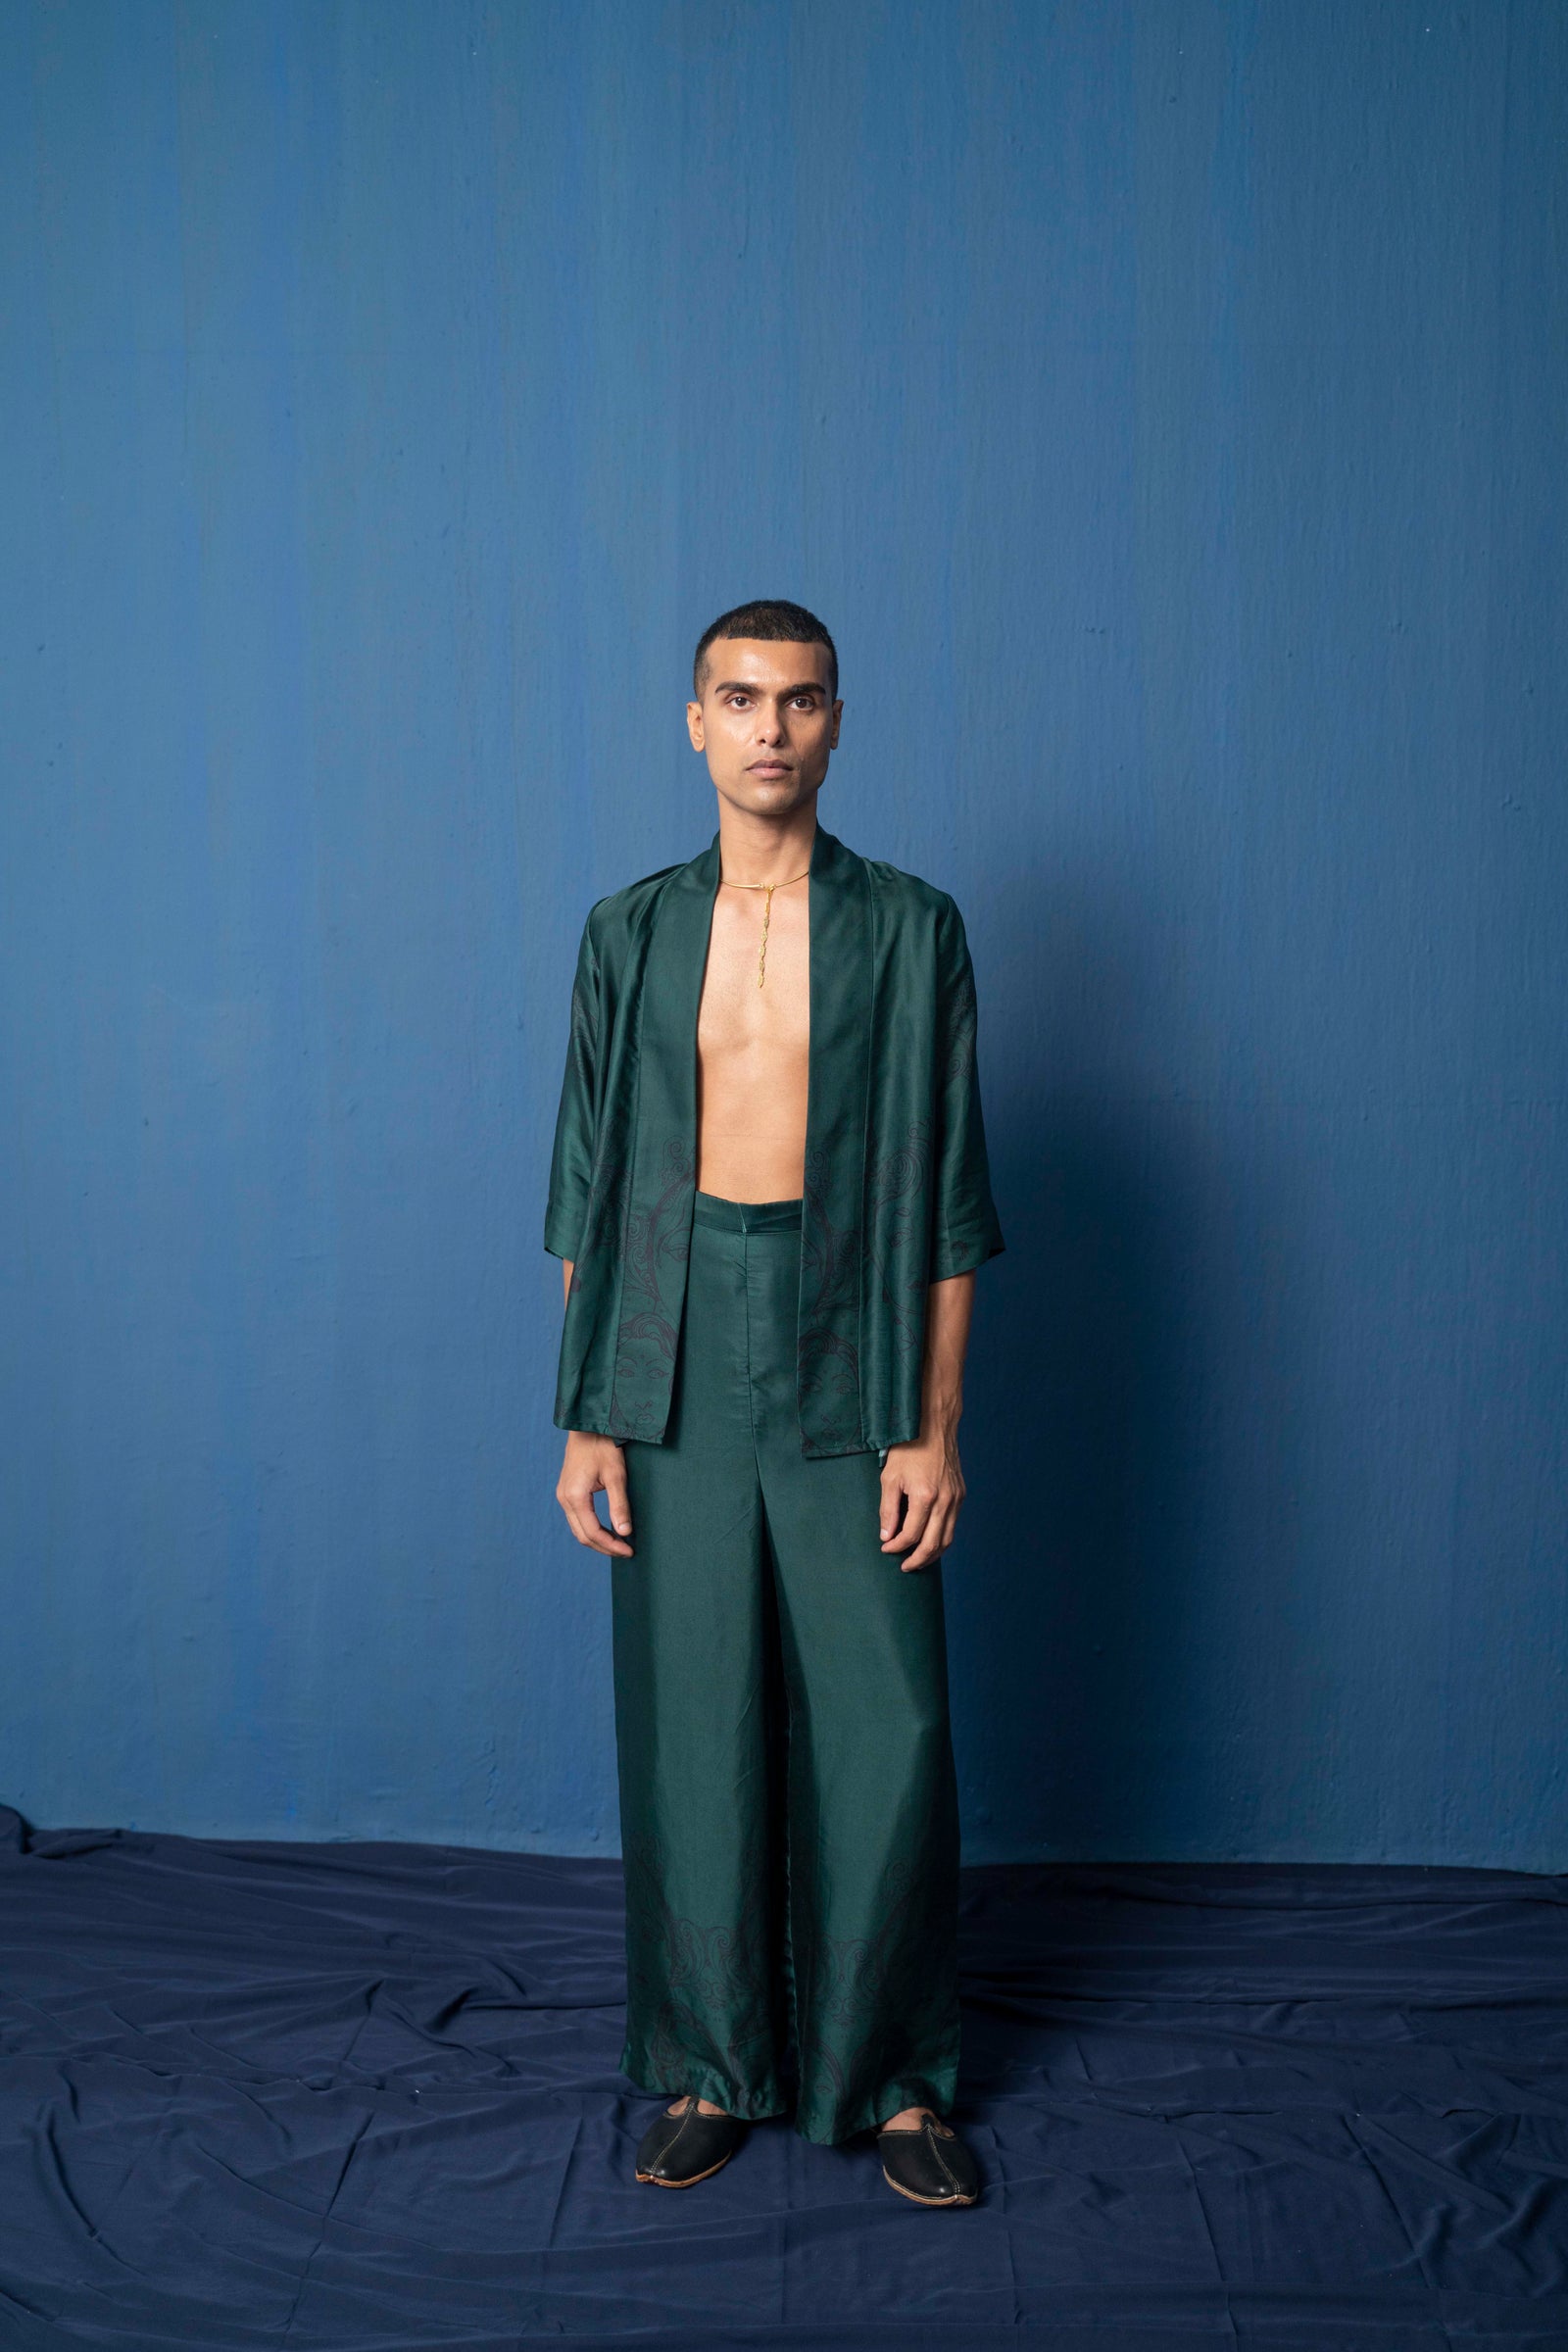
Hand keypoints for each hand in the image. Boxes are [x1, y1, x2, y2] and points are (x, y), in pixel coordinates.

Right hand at [556, 1431, 634, 1557]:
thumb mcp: (616, 1475)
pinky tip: (607, 1530)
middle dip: (604, 1547)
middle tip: (626, 1552)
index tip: (629, 1551)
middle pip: (583, 1535)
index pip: (592, 1532)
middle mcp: (564, 1499)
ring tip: (619, 1544)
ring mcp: (563, 1495)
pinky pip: (577, 1519)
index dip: (611, 1545)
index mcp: (575, 1496)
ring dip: (598, 1540)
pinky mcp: (566, 1491)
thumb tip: (625, 1532)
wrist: (588, 1425)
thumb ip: (619, 1505)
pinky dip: (591, 1529)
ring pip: (578, 1529)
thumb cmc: (603, 1446)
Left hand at [879, 1422, 964, 1571]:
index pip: (911, 1535)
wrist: (934, 1426)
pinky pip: (952, 1524)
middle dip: (917, 1560)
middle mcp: (945, 1501)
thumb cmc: (909, 1448)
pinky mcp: (961, 1495)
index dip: (897, 1546)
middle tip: (904, 1567)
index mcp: (925, 1497)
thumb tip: (887, 1536)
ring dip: (933, 1554)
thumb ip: (888, 1510)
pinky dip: (941, 1538)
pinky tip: (930, 1540)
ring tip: (918, 1560)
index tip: (886, 1548)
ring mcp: (956, 1498)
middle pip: (933, 1544)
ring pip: (947, 1538)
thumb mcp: (890, 1477)